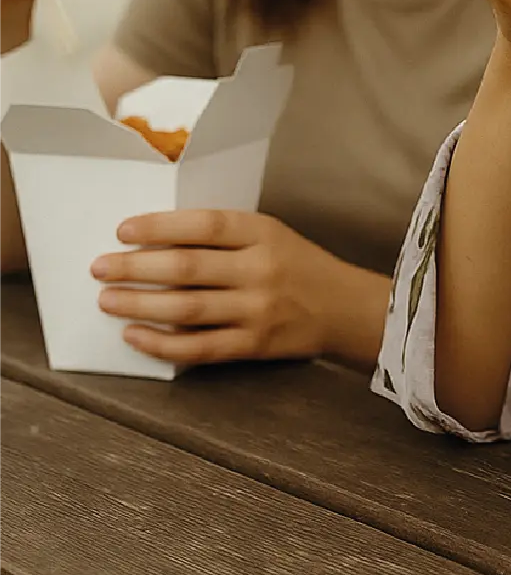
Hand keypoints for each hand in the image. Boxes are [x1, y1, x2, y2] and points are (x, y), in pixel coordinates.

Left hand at [91, 210, 355, 364]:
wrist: (346, 308)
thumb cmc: (300, 265)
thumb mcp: (272, 235)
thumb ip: (225, 236)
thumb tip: (156, 239)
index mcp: (265, 234)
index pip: (206, 226)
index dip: (160, 226)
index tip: (123, 230)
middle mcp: (261, 270)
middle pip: (188, 268)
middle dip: (135, 267)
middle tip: (100, 267)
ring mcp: (258, 311)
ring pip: (186, 309)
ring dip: (139, 304)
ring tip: (107, 299)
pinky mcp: (254, 345)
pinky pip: (199, 348)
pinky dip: (161, 343)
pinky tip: (135, 335)